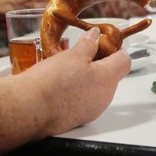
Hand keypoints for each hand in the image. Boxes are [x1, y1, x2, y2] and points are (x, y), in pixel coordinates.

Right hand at [0, 28, 129, 155]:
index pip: (125, 61)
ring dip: (87, 78)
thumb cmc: (52, 82)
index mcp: (107, 78)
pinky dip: (77, 92)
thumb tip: (95, 36)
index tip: (104, 44)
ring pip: (96, 89)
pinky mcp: (78, 118)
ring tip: (67, 70)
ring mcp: (92, 110)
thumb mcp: (73, 54)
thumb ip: (88, 44)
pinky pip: (84, 101)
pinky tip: (61, 85)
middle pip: (110, 76)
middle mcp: (104, 97)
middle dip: (99, 64)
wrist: (30, 108)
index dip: (116, 49)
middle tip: (81, 54)